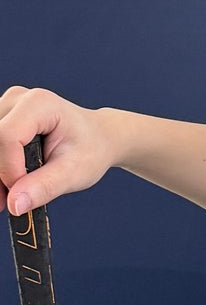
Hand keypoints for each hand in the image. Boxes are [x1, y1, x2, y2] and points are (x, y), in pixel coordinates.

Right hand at [0, 86, 116, 216]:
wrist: (97, 138)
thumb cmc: (90, 150)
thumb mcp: (74, 173)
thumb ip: (44, 187)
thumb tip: (14, 205)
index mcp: (39, 104)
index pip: (6, 137)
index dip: (8, 170)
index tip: (20, 194)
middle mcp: (18, 99)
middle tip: (11, 201)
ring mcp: (6, 107)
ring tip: (12, 193)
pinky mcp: (1, 118)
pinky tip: (8, 184)